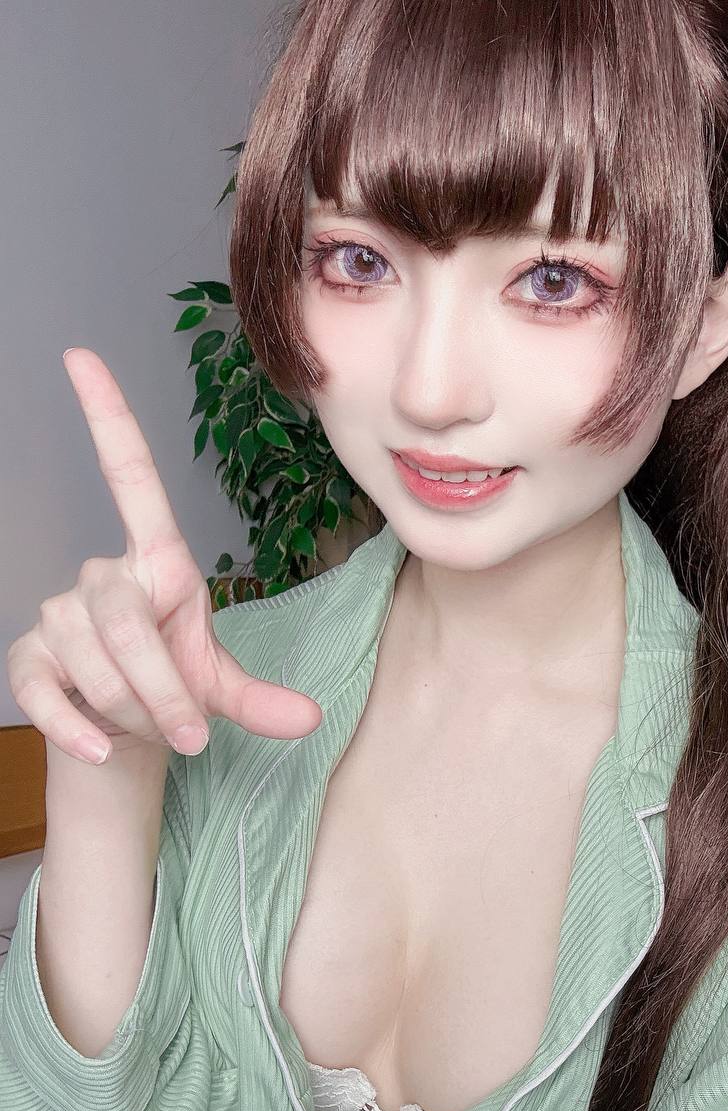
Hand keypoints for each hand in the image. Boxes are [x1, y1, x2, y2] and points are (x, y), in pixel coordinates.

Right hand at [6, 348, 323, 763]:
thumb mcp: (223, 688)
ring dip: (135, 711)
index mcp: (155, 563)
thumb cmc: (175, 688)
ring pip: (94, 659)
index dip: (106, 419)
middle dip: (162, 688)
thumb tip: (309, 720)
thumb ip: (261, 701)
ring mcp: (58, 617)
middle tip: (191, 734)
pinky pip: (45, 690)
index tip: (79, 356)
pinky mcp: (29, 660)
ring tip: (153, 730)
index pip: (128, 479)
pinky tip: (99, 748)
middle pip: (123, 619)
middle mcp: (100, 578)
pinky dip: (76, 727)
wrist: (125, 733)